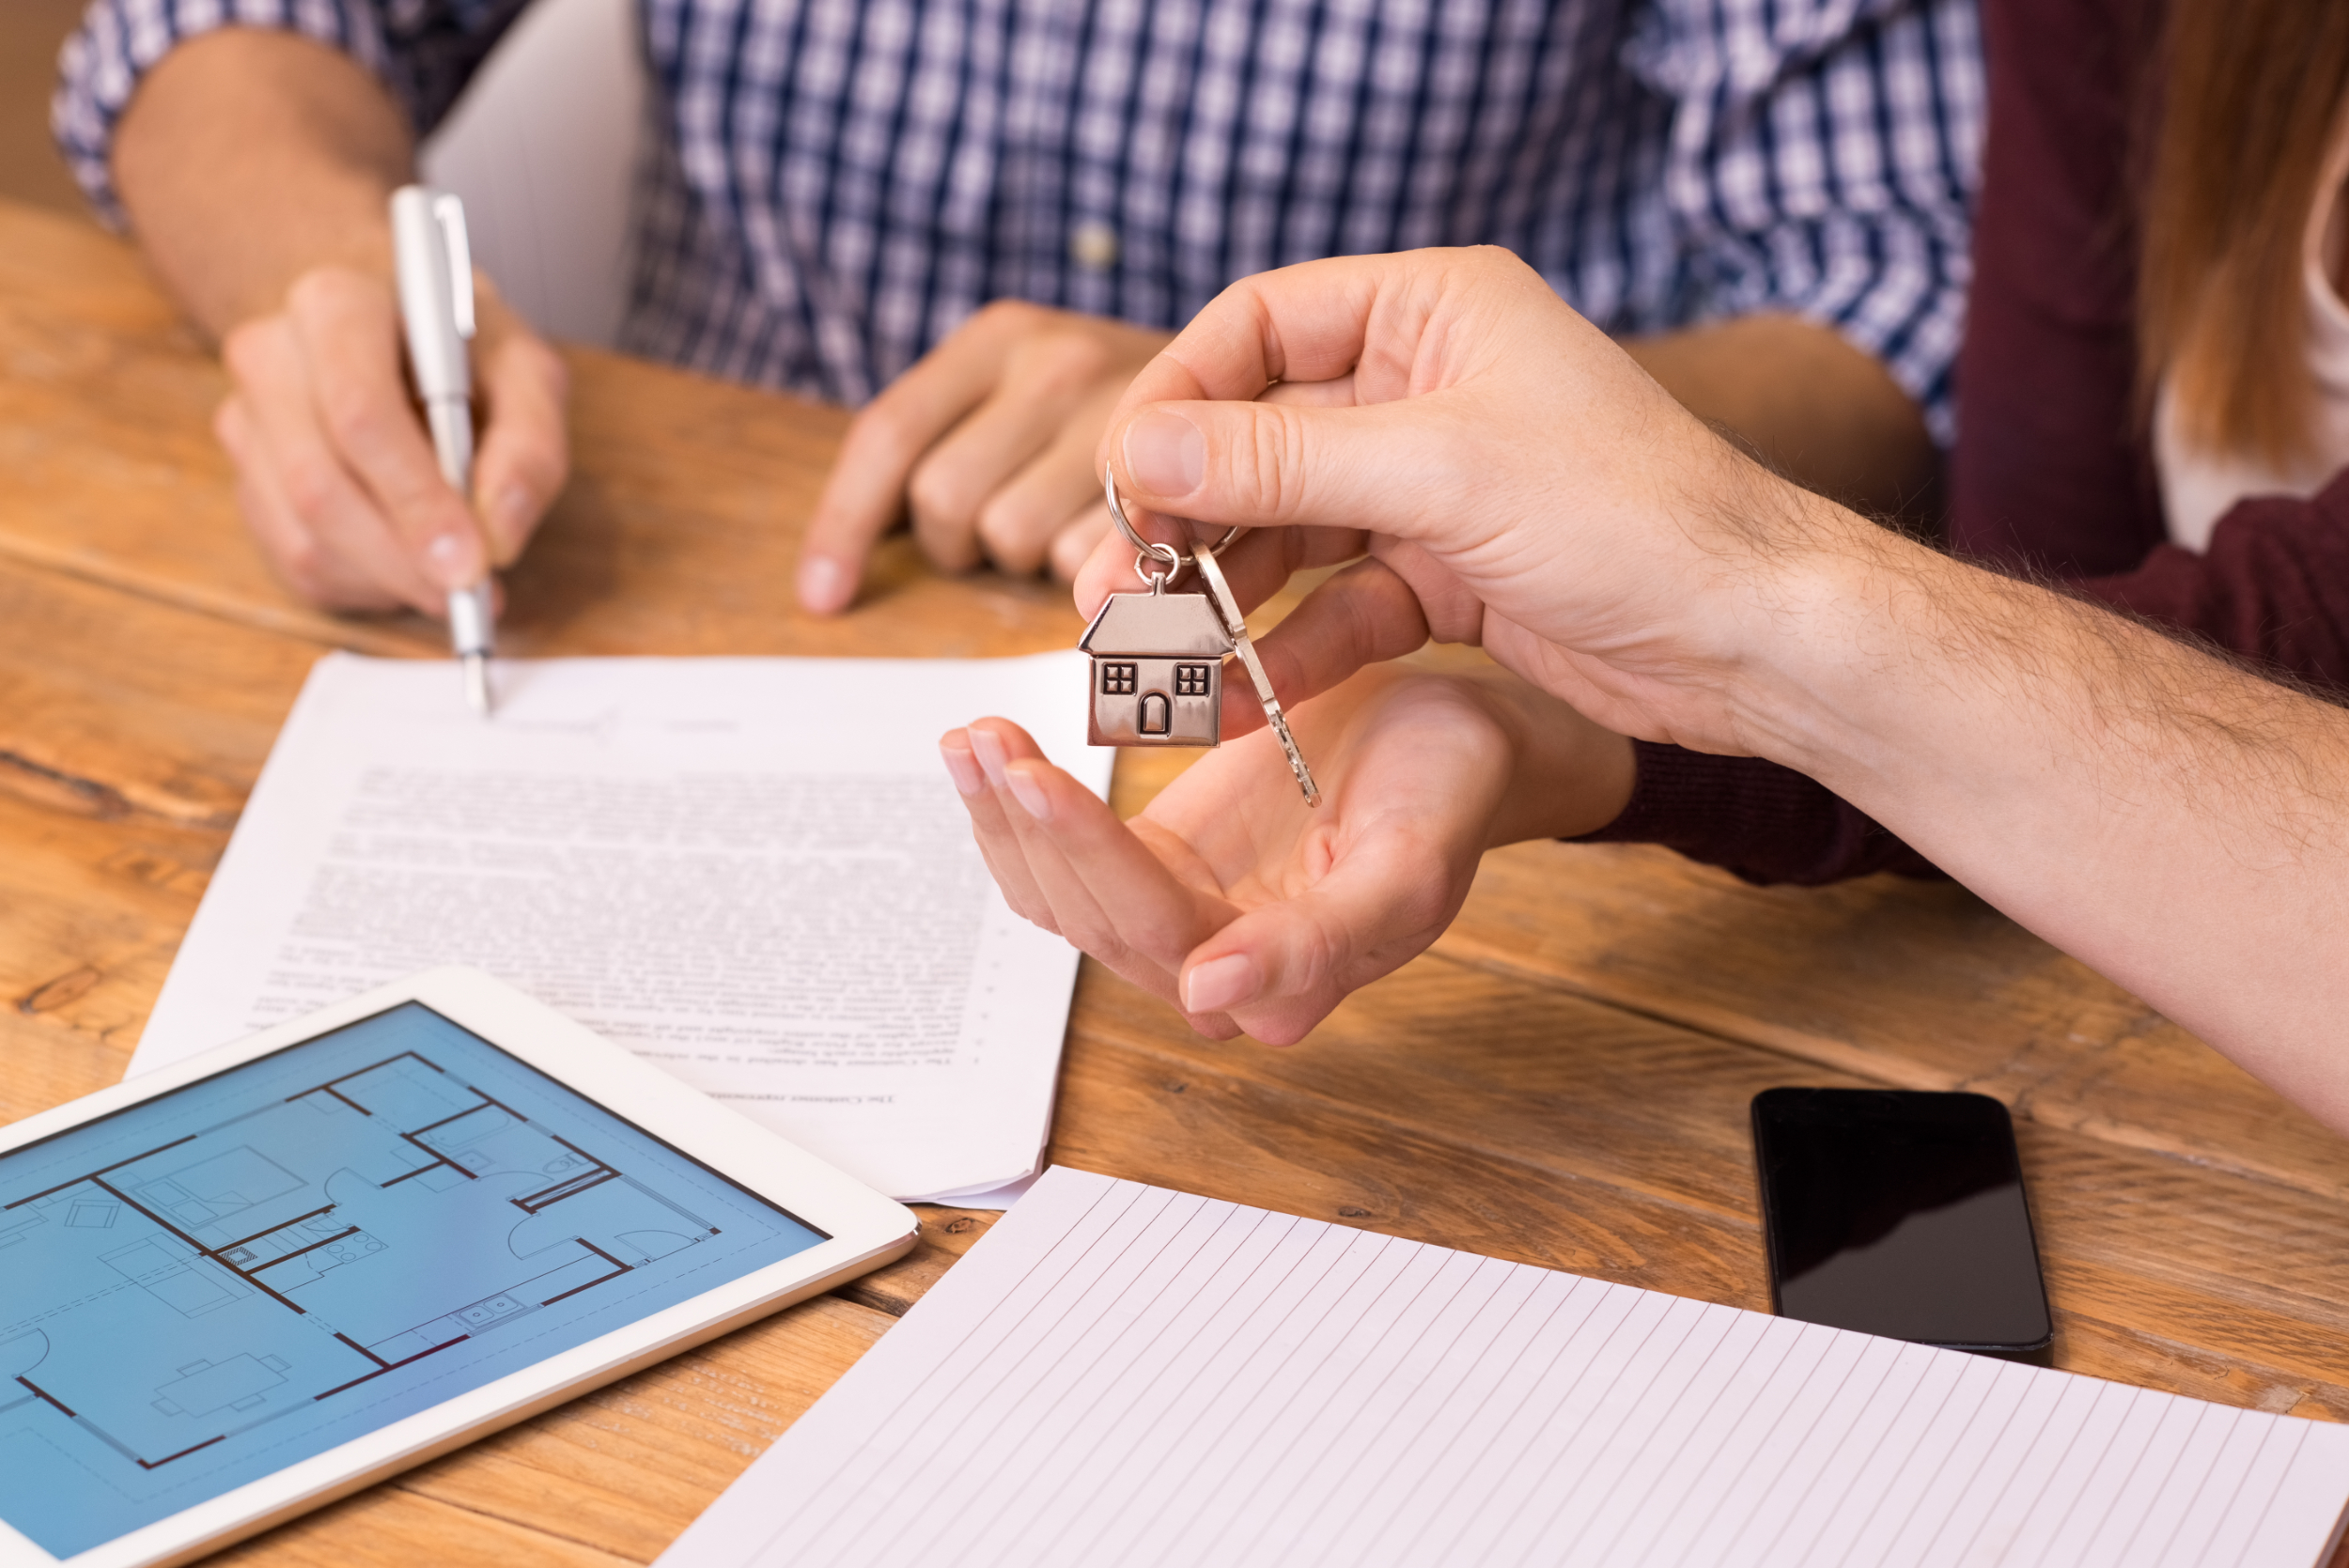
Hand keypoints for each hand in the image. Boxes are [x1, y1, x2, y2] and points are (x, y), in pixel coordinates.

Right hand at [213, 264, 568, 613]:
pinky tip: (408, 568)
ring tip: (450, 580)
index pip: (359, 413)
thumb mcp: (527, 373)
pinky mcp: (246, 478)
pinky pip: (294, 560)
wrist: (392, 328)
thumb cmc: (463, 350)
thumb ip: (530, 448)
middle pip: (319, 485)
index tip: (472, 561)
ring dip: (385, 579)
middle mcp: (270, 356)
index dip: (416, 499)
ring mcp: (245, 420)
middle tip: (470, 593)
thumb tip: (498, 537)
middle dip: (403, 558)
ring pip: (302, 534)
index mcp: (336, 306)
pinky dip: (363, 585)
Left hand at [797, 302, 1171, 610]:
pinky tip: (1114, 541)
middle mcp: (1054, 361)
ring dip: (1025, 557)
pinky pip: (1084, 562)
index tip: (823, 596)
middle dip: (958, 541)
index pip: (888, 436)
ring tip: (1067, 527)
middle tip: (1000, 533)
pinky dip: (1088, 570)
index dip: (844, 526)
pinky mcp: (1175, 483)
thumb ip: (953, 442)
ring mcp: (1118, 419)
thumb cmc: (1118, 410)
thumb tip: (842, 561)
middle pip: (943, 502)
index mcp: (1000, 337)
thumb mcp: (1026, 390)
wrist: (1264, 382)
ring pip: (1010, 540)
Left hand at [940, 665, 1633, 1042]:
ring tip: (972, 735)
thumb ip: (1323, 941)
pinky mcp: (1155, 869)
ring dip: (1004, 819)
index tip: (1037, 778)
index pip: (1157, 928)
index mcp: (1281, 986)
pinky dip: (1018, 808)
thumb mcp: (1411, 859)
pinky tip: (988, 749)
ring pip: (1059, 896)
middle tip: (983, 736)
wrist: (1454, 739)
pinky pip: (1065, 859)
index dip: (1090, 854)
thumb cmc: (1448, 790)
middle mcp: (1216, 972)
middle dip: (1028, 825)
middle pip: (1090, 915)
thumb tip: (1210, 1000)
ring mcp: (1178, 922)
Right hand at [1075, 248, 1864, 761]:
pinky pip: (1336, 600)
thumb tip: (1136, 450)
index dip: (1176, 398)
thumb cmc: (1636, 519)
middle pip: (1257, 438)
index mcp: (1433, 310)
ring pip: (1288, 529)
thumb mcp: (1441, 474)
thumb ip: (1279, 463)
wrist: (1754, 640)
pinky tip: (1236, 693)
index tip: (1119, 477)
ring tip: (1152, 652)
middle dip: (1183, 514)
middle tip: (1113, 585)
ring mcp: (1431, 483)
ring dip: (1221, 591)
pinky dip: (1287, 644)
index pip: (1259, 326)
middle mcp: (1424, 385)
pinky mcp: (1445, 572)